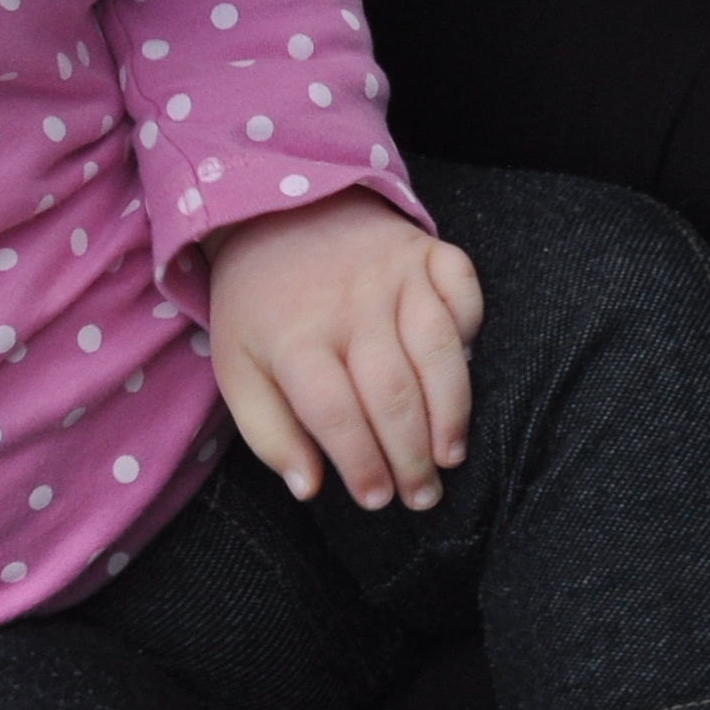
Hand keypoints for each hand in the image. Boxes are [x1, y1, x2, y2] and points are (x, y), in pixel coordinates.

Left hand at [206, 187, 482, 509]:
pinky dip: (472, 330)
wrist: (277, 209)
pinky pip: (464, 292)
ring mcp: (393, 273)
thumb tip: (309, 488)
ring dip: (451, 411)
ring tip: (449, 456)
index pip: (336, 414)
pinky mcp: (425, 250)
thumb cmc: (260, 305)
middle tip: (422, 496)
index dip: (361, 464)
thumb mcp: (237, 367)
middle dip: (411, 456)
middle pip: (392, 392)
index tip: (376, 500)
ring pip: (437, 351)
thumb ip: (267, 433)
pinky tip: (466, 368)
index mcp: (294, 337)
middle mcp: (348, 305)